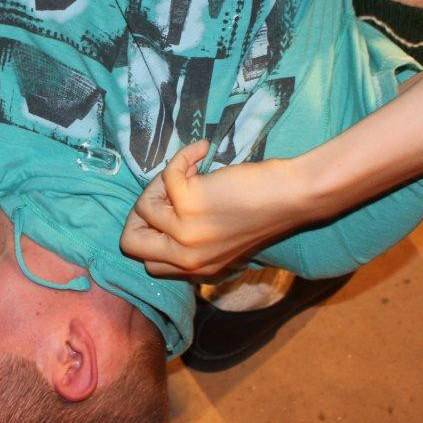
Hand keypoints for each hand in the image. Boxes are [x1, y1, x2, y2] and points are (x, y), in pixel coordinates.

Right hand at [120, 140, 315, 276]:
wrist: (293, 196)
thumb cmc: (265, 212)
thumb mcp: (223, 243)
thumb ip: (191, 243)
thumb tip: (155, 217)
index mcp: (196, 270)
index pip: (147, 264)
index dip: (150, 234)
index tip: (167, 211)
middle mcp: (188, 258)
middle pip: (130, 243)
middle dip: (140, 213)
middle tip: (163, 194)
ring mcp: (186, 232)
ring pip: (144, 206)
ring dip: (162, 182)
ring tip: (191, 173)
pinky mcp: (190, 203)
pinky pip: (167, 174)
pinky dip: (183, 156)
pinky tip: (201, 151)